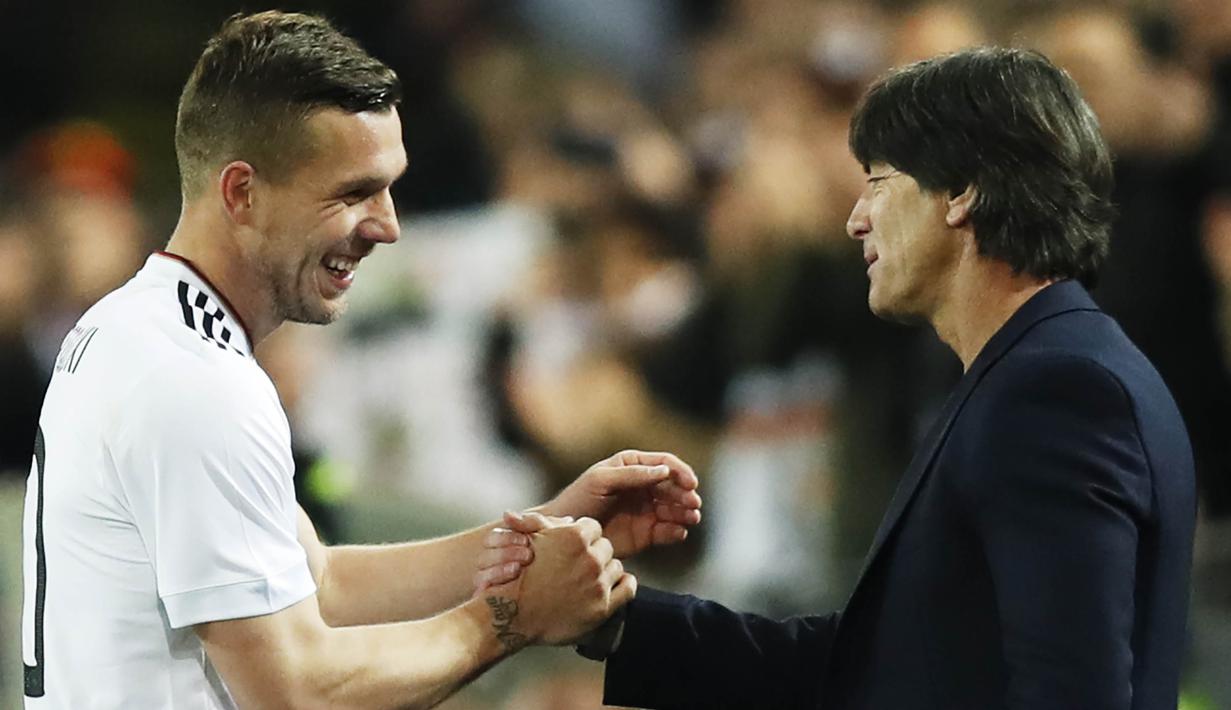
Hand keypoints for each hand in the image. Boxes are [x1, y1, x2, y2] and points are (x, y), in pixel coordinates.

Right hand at [480, 517, 635, 647]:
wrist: (513, 613)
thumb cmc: (518, 575)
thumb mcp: (529, 540)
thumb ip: (545, 523)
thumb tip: (566, 518)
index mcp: (575, 537)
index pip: (593, 527)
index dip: (584, 536)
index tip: (576, 545)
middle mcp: (590, 558)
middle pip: (606, 546)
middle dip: (595, 553)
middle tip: (580, 564)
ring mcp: (598, 583)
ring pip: (616, 566)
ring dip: (606, 570)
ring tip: (589, 578)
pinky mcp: (603, 607)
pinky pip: (628, 587)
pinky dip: (624, 584)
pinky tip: (614, 585)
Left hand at [536, 449, 701, 557]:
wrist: (565, 535)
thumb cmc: (577, 501)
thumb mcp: (601, 481)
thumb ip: (631, 475)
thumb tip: (664, 470)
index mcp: (632, 467)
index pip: (664, 464)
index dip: (680, 472)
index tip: (690, 483)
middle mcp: (642, 487)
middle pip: (673, 487)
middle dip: (686, 494)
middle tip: (693, 504)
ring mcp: (645, 511)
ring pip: (674, 509)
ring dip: (686, 512)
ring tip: (691, 518)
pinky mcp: (646, 534)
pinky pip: (667, 531)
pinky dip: (676, 531)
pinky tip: (678, 532)